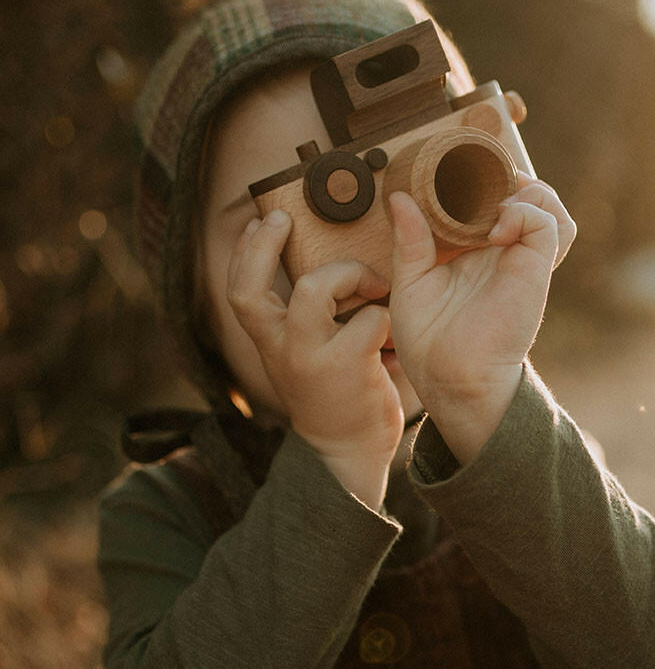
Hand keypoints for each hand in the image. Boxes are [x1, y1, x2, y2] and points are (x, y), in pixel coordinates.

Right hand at [227, 209, 402, 506]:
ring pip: (312, 289)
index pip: (239, 291)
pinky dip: (387, 316)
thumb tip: (332, 263)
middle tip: (287, 219)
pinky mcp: (348, 366)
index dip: (245, 252)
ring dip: (348, 274)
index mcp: (270, 343)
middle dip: (265, 246)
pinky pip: (370, 319)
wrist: (349, 455)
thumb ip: (311, 317)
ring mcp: (310, 358)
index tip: (262, 221)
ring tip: (374, 284)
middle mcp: (280, 350)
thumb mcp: (307, 355)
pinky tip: (395, 333)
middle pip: (253, 289)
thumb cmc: (336, 395)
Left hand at [388, 173, 575, 461]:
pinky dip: (526, 213)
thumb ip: (410, 239)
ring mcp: (522, 258)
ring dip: (526, 191)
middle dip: (506, 176)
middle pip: (528, 195)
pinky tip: (497, 229)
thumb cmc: (430, 342)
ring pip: (549, 204)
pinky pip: (549, 223)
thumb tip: (399, 197)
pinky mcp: (535, 269)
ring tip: (495, 202)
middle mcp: (504, 251)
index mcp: (476, 251)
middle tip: (478, 178)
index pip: (495, 201)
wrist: (452, 379)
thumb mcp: (410, 281)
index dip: (484, 179)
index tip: (457, 171)